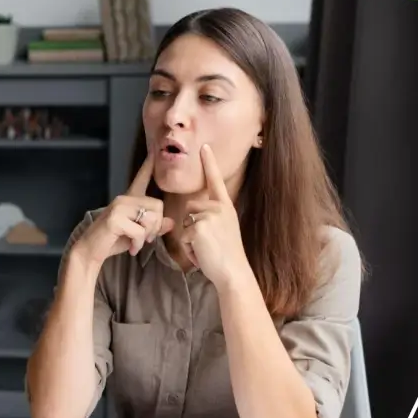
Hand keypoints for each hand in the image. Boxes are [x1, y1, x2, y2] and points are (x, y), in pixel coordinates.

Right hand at [72, 150, 175, 265]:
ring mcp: (118, 208)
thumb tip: (170, 222)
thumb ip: (153, 227)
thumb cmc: (113, 241)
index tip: (153, 150)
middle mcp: (124, 199)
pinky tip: (131, 248)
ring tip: (137, 243)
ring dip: (147, 237)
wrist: (90, 251)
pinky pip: (139, 232)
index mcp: (129, 200)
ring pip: (150, 219)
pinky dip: (138, 244)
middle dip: (156, 226)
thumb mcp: (138, 234)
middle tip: (146, 238)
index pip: (141, 178)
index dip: (148, 166)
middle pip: (157, 206)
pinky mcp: (115, 219)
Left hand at [179, 145, 251, 288]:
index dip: (209, 163)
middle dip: (191, 226)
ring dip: (190, 239)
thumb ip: (212, 218)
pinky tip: (202, 254)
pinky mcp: (199, 226)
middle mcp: (218, 207)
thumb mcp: (224, 230)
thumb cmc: (227, 256)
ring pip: (185, 222)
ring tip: (206, 249)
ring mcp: (209, 215)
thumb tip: (194, 215)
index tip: (204, 146)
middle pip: (190, 207)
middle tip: (208, 243)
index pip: (215, 181)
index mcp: (225, 207)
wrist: (233, 271)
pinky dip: (189, 248)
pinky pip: (184, 235)